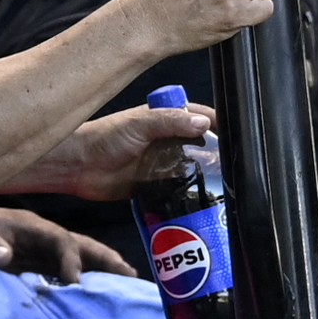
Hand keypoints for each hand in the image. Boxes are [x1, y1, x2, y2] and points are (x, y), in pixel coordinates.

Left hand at [0, 204, 137, 282]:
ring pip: (83, 257)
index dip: (71, 259)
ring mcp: (46, 251)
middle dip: (107, 260)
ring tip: (130, 285)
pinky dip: (90, 280)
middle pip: (83, 245)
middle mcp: (45, 237)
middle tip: (131, 277)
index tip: (75, 282)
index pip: (60, 241)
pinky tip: (103, 294)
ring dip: (106, 270)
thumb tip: (4, 256)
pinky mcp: (42, 265)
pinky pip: (71, 271)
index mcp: (31, 226)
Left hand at [25, 97, 222, 202]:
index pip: (203, 118)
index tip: (241, 135)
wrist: (77, 167)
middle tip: (238, 167)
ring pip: (194, 169)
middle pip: (203, 146)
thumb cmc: (103, 138)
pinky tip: (203, 200)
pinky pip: (179, 189)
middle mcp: (168, 140)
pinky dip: (189, 194)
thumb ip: (170, 121)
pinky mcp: (155, 185)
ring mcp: (163, 163)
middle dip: (219, 154)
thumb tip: (203, 124)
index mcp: (167, 119)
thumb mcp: (139, 124)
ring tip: (227, 186)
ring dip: (206, 176)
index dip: (221, 125)